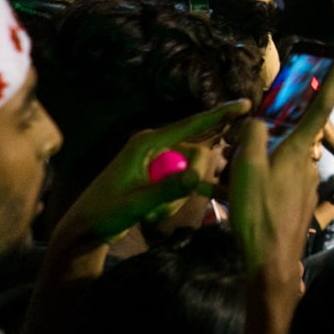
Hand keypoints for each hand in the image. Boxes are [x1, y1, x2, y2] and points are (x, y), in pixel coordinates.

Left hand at [55, 100, 252, 246]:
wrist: (87, 228)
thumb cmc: (106, 212)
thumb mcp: (137, 203)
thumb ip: (168, 189)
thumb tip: (198, 174)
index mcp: (147, 142)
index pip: (192, 125)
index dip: (220, 114)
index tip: (246, 105)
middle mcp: (155, 146)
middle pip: (197, 152)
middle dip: (192, 179)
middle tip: (168, 204)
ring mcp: (159, 161)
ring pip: (192, 172)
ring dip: (179, 196)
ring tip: (153, 213)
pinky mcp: (160, 175)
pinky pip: (183, 183)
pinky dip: (176, 199)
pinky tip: (156, 215)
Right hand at [228, 57, 333, 274]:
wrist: (272, 261)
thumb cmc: (258, 212)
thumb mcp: (246, 168)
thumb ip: (254, 136)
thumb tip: (260, 121)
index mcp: (299, 149)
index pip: (319, 107)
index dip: (331, 81)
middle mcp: (309, 163)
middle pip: (287, 139)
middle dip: (263, 145)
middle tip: (237, 166)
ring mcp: (307, 183)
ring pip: (279, 164)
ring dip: (258, 170)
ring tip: (233, 190)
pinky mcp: (301, 201)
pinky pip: (279, 183)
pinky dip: (261, 187)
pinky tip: (244, 203)